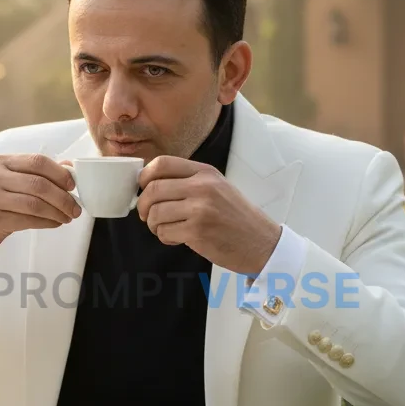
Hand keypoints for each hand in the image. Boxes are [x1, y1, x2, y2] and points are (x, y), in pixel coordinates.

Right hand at [0, 154, 80, 271]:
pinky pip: (28, 221)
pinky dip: (47, 223)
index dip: (60, 173)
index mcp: (1, 162)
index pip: (38, 162)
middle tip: (75, 208)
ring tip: (67, 217)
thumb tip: (69, 168)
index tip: (73, 186)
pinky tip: (55, 223)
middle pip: (39, 184)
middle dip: (63, 198)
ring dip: (57, 212)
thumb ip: (37, 173)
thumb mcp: (10, 181)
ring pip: (35, 204)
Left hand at [136, 157, 281, 274]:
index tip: (143, 189)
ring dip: (153, 224)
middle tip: (147, 215)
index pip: (162, 163)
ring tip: (164, 228)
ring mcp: (200, 209)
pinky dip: (165, 237)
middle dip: (143, 205)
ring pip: (155, 213)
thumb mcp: (218, 187)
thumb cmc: (237, 217)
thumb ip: (189, 182)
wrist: (261, 242)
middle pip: (153, 189)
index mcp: (206, 172)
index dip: (144, 177)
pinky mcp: (197, 231)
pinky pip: (164, 232)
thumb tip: (151, 184)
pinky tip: (177, 237)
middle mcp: (202, 187)